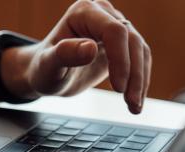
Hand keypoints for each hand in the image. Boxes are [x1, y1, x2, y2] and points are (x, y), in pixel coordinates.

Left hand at [3, 0, 151, 113]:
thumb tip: (90, 48)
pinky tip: (135, 100)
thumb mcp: (48, 65)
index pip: (114, 30)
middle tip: (131, 103)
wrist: (47, 74)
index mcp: (83, 12)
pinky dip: (140, 81)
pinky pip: (139, 59)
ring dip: (141, 80)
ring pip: (140, 50)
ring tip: (134, 107)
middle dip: (134, 74)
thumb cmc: (43, 68)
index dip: (120, 59)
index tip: (118, 88)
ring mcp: (114, 27)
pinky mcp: (122, 43)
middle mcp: (102, 14)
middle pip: (131, 40)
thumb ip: (64, 54)